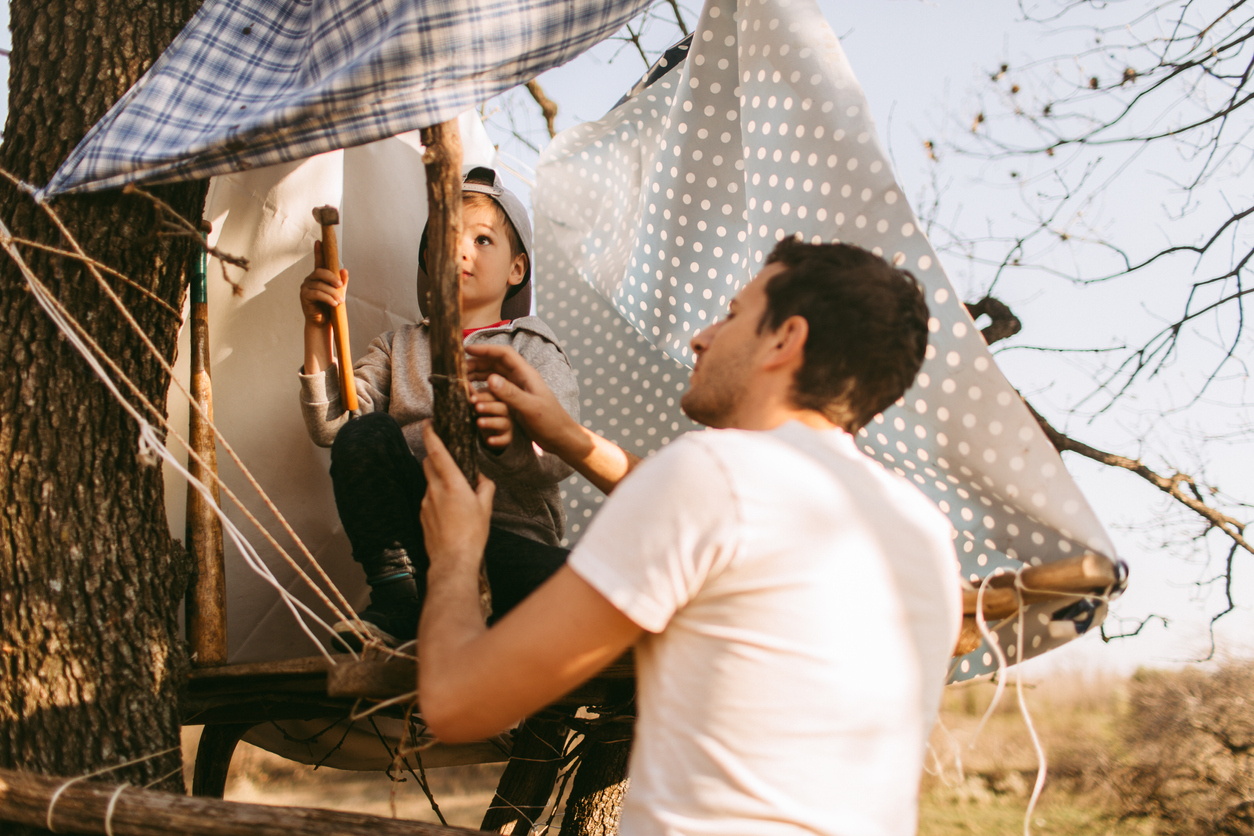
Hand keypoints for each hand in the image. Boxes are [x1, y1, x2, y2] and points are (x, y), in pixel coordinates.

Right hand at [299, 240, 347, 328]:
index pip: (319, 261)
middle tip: (341, 286)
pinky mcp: (304, 296)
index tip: (319, 241)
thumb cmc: (330, 306)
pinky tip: (334, 304)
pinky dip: (327, 298)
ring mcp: (306, 286)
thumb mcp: (339, 292)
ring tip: (340, 301)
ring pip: (320, 285)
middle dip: (332, 277)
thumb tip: (345, 270)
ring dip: (332, 293)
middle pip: (320, 272)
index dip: (319, 251)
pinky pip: (317, 294)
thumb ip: (342, 281)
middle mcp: (311, 278)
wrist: (323, 322)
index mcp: (319, 276)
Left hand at [420, 421, 495, 571]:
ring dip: (439, 480)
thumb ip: (484, 487)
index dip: (431, 434)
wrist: (452, 560)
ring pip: (429, 482)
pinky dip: (437, 497)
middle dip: (434, 456)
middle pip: (428, 463)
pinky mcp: (422, 515)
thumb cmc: (472, 533)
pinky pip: (429, 498)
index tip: (428, 423)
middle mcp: (435, 489)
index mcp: (452, 483)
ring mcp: (425, 502)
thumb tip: (480, 478)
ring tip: (455, 493)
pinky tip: (450, 511)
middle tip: (447, 457)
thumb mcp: (485, 507)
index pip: (436, 451)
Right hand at [465, 344, 579, 455]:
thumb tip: (490, 379)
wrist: (561, 438)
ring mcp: (517, 389)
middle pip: (495, 363)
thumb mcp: (530, 407)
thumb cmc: (551, 422)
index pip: (504, 354)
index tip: (466, 349)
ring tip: (462, 380)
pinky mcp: (514, 401)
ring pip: (494, 376)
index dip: (485, 349)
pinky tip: (473, 394)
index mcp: (526, 374)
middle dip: (477, 363)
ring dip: (478, 375)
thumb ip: (511, 394)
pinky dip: (483, 389)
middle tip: (459, 370)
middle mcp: (521, 378)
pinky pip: (495, 390)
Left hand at [472, 387, 513, 449]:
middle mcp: (505, 412)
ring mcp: (506, 425)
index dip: (483, 397)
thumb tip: (464, 382)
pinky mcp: (506, 438)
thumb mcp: (478, 405)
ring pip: (503, 423)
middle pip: (501, 407)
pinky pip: (504, 439)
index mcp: (498, 400)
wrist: (491, 433)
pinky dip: (497, 440)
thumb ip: (473, 395)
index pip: (494, 396)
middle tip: (477, 407)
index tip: (471, 399)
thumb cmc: (483, 414)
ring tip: (479, 422)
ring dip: (491, 422)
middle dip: (489, 407)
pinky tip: (489, 440)